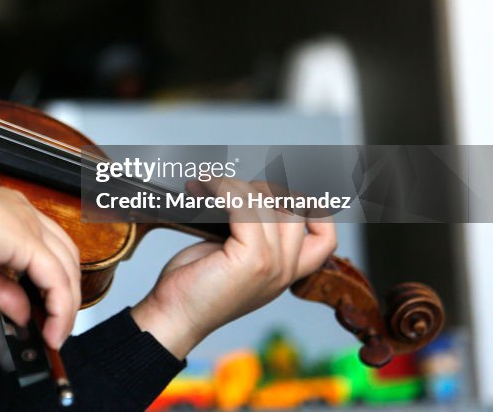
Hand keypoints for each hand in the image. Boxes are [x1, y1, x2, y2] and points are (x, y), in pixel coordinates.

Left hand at [130, 177, 336, 358]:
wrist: (174, 315)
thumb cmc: (194, 286)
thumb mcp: (230, 256)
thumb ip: (249, 233)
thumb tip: (245, 193)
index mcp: (284, 271)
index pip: (325, 238)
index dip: (312, 208)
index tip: (277, 191)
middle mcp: (284, 270)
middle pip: (294, 208)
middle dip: (260, 187)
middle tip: (227, 187)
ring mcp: (272, 266)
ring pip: (266, 203)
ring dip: (232, 184)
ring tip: (206, 184)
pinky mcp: (252, 260)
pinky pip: (244, 206)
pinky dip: (222, 189)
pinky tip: (204, 187)